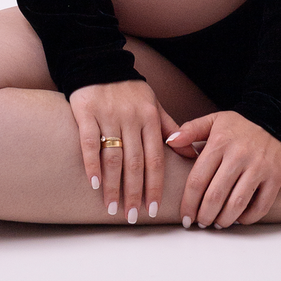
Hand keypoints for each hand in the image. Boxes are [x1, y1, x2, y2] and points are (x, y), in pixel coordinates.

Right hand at [69, 80, 180, 222]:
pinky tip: (93, 183)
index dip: (155, 185)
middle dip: (135, 192)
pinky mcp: (87, 112)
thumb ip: (171, 130)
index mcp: (150, 118)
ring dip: (113, 185)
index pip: (156, 158)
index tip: (153, 210)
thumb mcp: (154, 106)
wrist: (100, 63)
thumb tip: (193, 154)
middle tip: (132, 217)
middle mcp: (132, 118)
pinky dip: (91, 164)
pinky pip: (90, 142)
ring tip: (112, 208)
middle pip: (135, 162)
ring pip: (113, 156)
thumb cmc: (130, 91)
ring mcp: (109, 115)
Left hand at [169, 110, 280, 227]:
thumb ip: (190, 130)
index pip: (198, 180)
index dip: (188, 203)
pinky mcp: (275, 176)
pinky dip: (247, 218)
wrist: (278, 118)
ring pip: (236, 204)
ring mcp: (258, 167)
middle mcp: (238, 156)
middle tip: (201, 223)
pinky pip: (260, 206)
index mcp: (220, 143)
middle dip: (204, 216)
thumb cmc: (241, 125)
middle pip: (215, 196)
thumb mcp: (214, 121)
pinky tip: (238, 218)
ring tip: (217, 223)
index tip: (186, 217)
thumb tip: (169, 141)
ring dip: (223, 220)